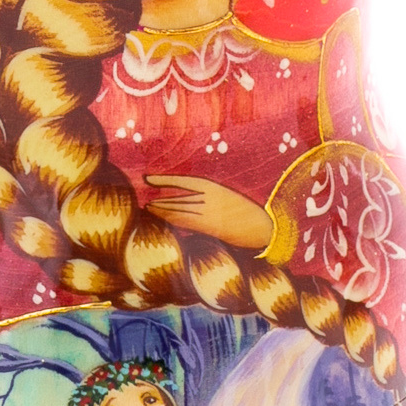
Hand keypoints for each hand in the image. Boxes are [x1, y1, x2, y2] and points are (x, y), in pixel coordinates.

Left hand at [145, 176, 274, 251]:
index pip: (183, 181)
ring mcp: (209, 214)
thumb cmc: (243, 210)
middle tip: (143, 197)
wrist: (263, 227)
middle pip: (178, 198)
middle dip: (160, 198)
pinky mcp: (210, 227)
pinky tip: (162, 219)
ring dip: (161, 210)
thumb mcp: (224, 195)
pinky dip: (171, 220)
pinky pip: (185, 223)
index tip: (147, 179)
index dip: (163, 180)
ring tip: (148, 208)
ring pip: (179, 211)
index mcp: (213, 187)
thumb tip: (182, 196)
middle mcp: (209, 199)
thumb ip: (205, 193)